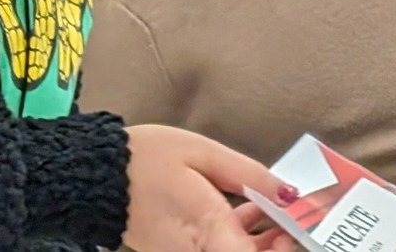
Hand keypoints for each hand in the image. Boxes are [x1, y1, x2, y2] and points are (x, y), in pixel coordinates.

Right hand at [123, 124, 296, 251]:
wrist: (95, 176)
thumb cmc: (143, 158)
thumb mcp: (202, 153)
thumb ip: (249, 175)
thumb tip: (289, 194)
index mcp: (207, 225)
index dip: (283, 246)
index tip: (300, 227)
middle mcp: (195, 250)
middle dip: (276, 246)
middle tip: (292, 221)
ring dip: (259, 243)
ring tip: (274, 214)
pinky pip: (215, 250)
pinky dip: (236, 239)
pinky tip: (245, 214)